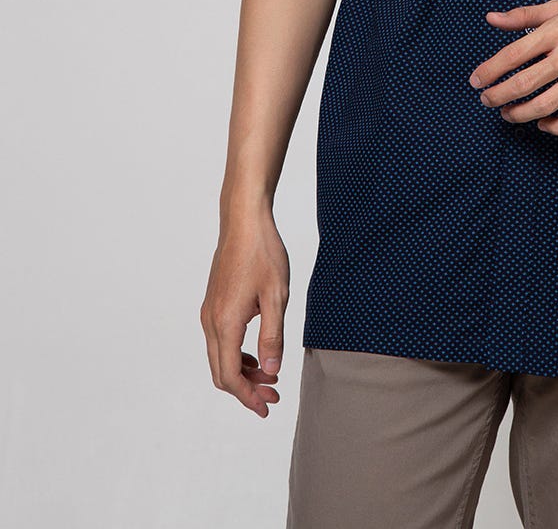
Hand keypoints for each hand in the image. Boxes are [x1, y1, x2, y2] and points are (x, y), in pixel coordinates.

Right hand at [200, 210, 289, 417]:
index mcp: (226, 322)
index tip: (266, 407)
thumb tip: (271, 370)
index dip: (248, 397)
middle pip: (221, 372)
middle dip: (245, 390)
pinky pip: (220, 341)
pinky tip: (257, 355)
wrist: (244, 221)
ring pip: (219, 357)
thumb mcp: (276, 296)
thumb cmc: (262, 253)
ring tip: (270, 377)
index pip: (230, 375)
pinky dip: (237, 355)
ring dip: (242, 373)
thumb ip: (272, 335)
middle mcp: (211, 321)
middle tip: (272, 396)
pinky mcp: (213, 304)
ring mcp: (209, 312)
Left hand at [470, 0, 557, 134]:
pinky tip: (542, 123)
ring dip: (519, 113)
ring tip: (506, 113)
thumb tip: (492, 19)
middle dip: (498, 95)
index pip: (514, 55)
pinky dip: (554, 126)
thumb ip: (525, 15)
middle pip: (524, 83)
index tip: (476, 81)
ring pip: (545, 105)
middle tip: (486, 99)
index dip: (490, 71)